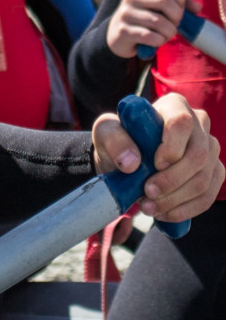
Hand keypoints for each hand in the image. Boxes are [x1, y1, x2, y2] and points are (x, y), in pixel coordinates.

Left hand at [92, 92, 223, 222]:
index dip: (171, 147)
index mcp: (175, 106)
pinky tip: (164, 214)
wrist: (127, 159)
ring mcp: (210, 150)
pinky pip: (207, 197)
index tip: (153, 164)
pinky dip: (185, 210)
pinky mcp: (213, 174)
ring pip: (204, 180)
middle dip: (171, 181)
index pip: (182, 123)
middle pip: (198, 156)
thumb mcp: (105, 131)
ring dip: (175, 200)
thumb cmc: (119, 139)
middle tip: (146, 194)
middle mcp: (199, 125)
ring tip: (149, 207)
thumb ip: (114, 138)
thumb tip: (132, 162)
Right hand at [106, 0, 196, 58]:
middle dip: (177, 16)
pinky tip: (155, 41)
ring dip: (169, 32)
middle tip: (175, 23)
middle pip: (165, 1)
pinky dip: (159, 41)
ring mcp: (125, 14)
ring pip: (160, 23)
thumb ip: (179, 5)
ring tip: (166, 34)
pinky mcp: (123, 31)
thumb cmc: (145, 19)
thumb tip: (197, 8)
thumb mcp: (158, 8)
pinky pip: (152, 37)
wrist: (117, 35)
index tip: (181, 8)